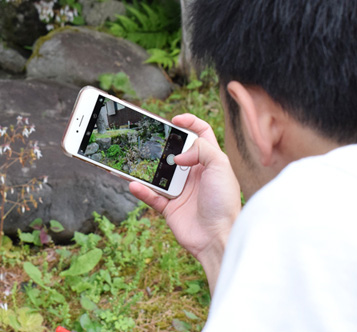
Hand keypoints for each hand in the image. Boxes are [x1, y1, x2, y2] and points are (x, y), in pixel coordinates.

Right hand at [129, 113, 240, 293]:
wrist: (217, 237)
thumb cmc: (224, 202)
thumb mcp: (220, 166)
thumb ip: (201, 149)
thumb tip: (177, 155)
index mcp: (210, 161)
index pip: (201, 134)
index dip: (190, 123)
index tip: (175, 119)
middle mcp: (195, 173)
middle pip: (174, 152)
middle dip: (162, 144)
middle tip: (149, 139)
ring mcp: (181, 190)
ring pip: (158, 173)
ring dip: (145, 167)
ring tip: (132, 159)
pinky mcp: (170, 207)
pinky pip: (151, 196)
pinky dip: (141, 190)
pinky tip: (133, 184)